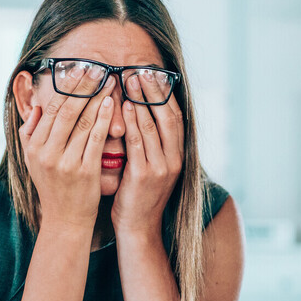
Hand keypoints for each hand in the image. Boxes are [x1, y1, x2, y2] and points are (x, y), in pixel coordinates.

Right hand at [19, 70, 116, 229]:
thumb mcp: (32, 161)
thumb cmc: (53, 187)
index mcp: (34, 147)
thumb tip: (34, 106)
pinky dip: (104, 119)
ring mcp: (66, 163)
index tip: (78, 70)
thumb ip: (29, 133)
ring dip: (97, 98)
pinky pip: (95, 139)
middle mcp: (47, 153)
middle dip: (83, 87)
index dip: (65, 87)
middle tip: (97, 67)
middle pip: (66, 111)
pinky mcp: (85, 171)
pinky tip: (111, 104)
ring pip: (82, 122)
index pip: (50, 109)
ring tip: (108, 80)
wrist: (65, 220)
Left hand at [111, 72, 184, 235]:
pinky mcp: (144, 176)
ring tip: (129, 80)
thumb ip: (148, 144)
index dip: (164, 94)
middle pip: (167, 116)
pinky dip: (131, 122)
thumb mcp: (150, 167)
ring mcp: (161, 168)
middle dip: (154, 92)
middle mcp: (174, 159)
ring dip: (140, 101)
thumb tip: (138, 115)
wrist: (138, 229)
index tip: (153, 74)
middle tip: (140, 71)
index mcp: (178, 156)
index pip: (175, 117)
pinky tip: (123, 106)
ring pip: (153, 126)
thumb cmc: (138, 197)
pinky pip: (138, 143)